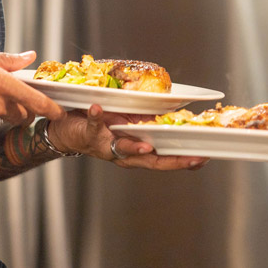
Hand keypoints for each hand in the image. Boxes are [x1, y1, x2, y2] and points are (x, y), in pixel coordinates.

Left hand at [46, 104, 207, 169]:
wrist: (63, 129)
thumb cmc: (99, 124)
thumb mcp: (126, 123)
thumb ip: (145, 119)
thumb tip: (172, 106)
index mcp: (137, 147)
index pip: (165, 158)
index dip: (184, 160)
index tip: (204, 158)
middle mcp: (124, 152)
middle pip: (152, 161)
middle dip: (173, 162)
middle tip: (192, 159)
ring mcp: (107, 145)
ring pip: (124, 150)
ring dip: (135, 148)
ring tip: (147, 147)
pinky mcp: (89, 133)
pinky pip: (94, 125)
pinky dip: (96, 116)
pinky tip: (97, 108)